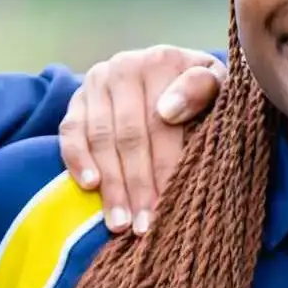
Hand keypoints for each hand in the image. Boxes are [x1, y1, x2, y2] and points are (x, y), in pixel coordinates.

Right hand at [58, 46, 223, 234]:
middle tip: (145, 226)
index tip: (170, 204)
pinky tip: (90, 187)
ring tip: (121, 223)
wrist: (170, 71)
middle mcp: (124, 66)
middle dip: (138, 185)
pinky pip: (70, 132)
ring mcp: (97, 81)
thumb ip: (204, 90)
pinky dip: (77, 160)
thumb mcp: (217, 84)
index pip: (161, 123)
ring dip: (111, 184)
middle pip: (129, 136)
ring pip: (101, 139)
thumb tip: (168, 110)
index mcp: (161, 61)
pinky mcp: (77, 98)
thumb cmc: (202, 89)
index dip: (166, 167)